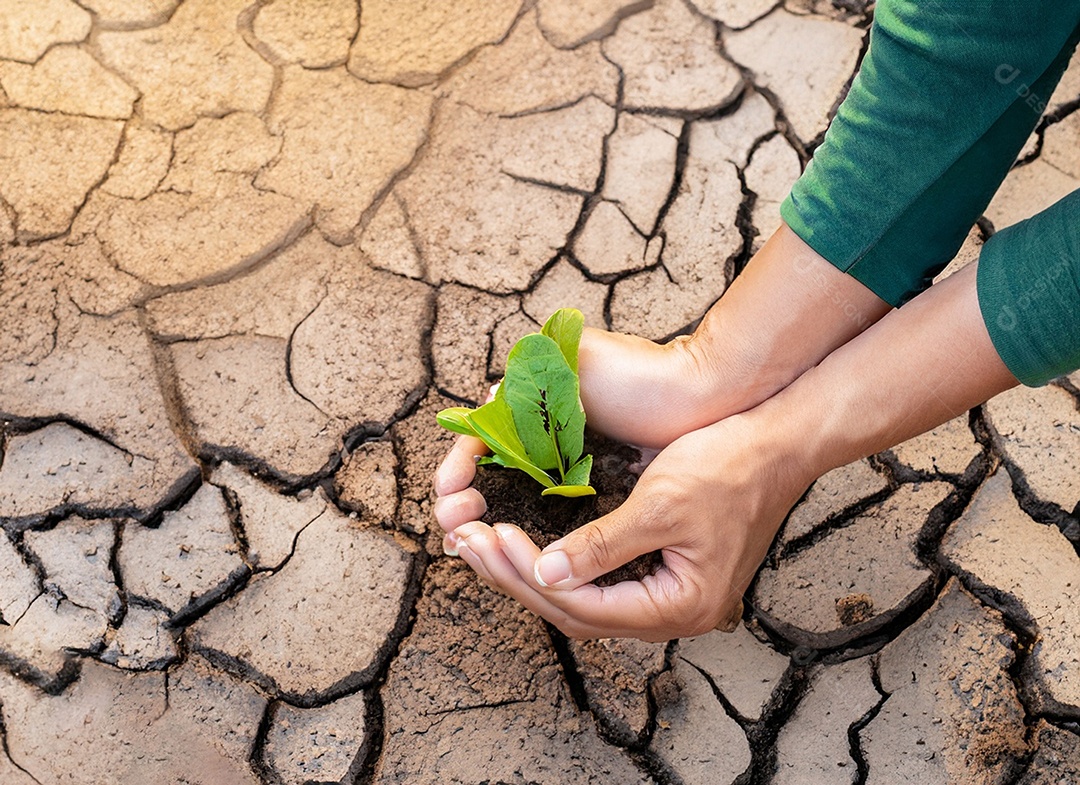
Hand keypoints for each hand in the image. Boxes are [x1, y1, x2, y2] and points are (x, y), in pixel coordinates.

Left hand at [433, 413, 811, 640]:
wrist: (779, 441)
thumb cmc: (730, 466)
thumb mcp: (662, 504)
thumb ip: (602, 546)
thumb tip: (543, 574)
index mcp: (678, 604)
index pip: (585, 607)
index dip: (532, 577)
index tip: (493, 540)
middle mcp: (672, 610)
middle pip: (578, 611)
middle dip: (519, 579)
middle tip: (470, 547)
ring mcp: (668, 593)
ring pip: (584, 599)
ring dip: (532, 574)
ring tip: (485, 547)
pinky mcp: (662, 570)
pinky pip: (598, 581)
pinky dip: (558, 564)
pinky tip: (529, 546)